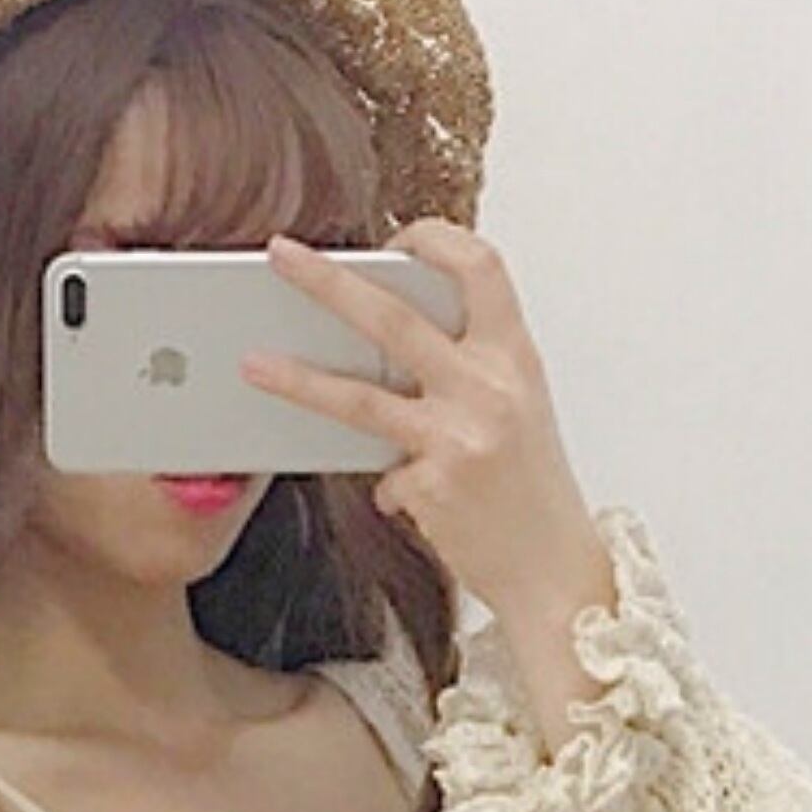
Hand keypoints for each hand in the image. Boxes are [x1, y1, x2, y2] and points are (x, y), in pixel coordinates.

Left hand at [243, 220, 615, 707]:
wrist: (559, 573)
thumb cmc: (536, 493)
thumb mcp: (518, 412)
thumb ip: (466, 371)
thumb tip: (383, 347)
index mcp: (516, 359)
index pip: (480, 267)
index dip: (434, 239)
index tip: (397, 238)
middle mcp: (489, 390)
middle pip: (394, 317)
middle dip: (327, 280)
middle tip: (279, 254)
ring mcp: (459, 439)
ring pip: (360, 396)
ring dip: (298, 377)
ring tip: (252, 363)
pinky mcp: (433, 488)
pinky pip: (382, 473)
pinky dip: (389, 485)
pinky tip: (407, 500)